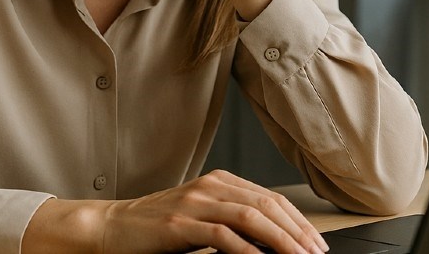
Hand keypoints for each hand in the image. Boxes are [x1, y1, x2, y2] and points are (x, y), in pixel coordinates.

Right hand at [101, 170, 328, 253]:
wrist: (112, 226)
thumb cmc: (156, 227)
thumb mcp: (200, 217)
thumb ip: (232, 222)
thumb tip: (270, 242)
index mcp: (220, 181)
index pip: (271, 198)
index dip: (298, 221)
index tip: (315, 243)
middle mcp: (211, 186)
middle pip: (267, 205)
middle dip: (297, 231)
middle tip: (315, 253)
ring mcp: (195, 202)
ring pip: (250, 217)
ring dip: (280, 239)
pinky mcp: (179, 222)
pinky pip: (222, 234)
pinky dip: (246, 250)